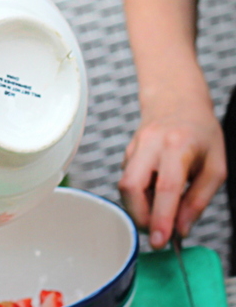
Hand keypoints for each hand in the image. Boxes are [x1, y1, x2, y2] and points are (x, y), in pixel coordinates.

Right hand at [118, 92, 225, 248]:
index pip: (165, 187)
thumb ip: (199, 199)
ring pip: (124, 185)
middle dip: (140, 216)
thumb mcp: (215, 166)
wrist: (176, 101)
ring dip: (139, 207)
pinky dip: (139, 194)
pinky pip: (127, 179)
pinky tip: (154, 191)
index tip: (161, 240)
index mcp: (178, 146)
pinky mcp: (126, 151)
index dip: (161, 217)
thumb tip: (183, 227)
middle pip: (131, 186)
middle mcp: (151, 144)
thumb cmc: (201, 132)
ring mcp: (134, 146)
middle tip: (156, 231)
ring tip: (159, 210)